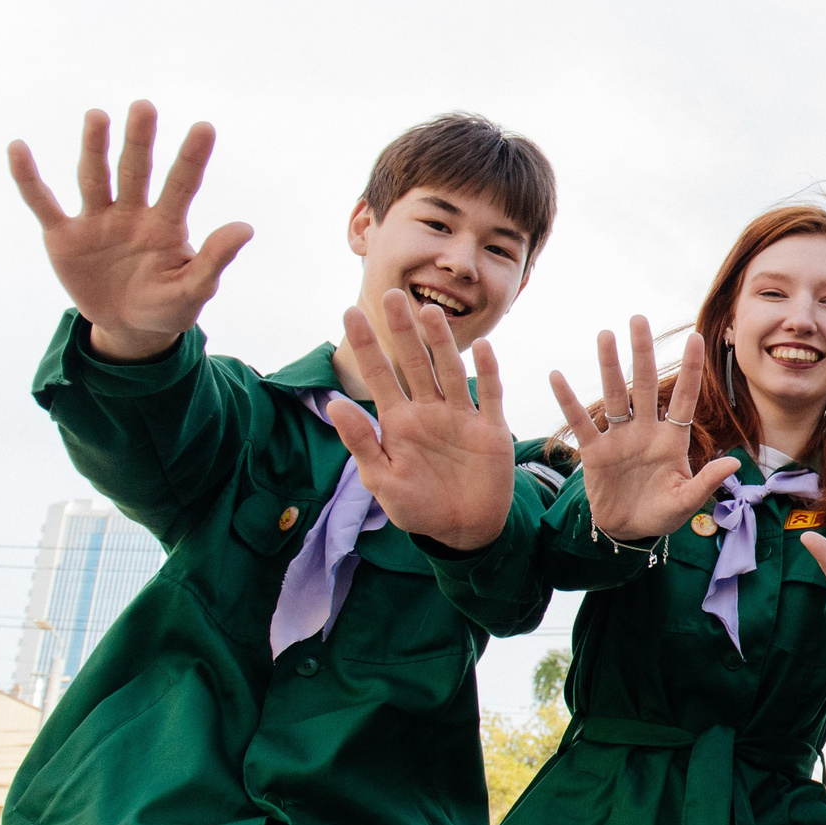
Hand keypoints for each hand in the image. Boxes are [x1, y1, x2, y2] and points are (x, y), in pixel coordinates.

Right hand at [11, 103, 252, 359]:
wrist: (130, 329)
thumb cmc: (169, 306)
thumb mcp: (194, 289)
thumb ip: (214, 259)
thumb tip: (246, 227)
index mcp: (166, 224)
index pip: (182, 184)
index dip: (192, 157)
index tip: (205, 127)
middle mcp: (131, 214)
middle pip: (136, 171)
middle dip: (139, 141)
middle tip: (145, 107)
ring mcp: (96, 221)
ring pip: (95, 178)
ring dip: (94, 148)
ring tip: (98, 116)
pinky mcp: (63, 236)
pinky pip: (42, 202)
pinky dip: (28, 178)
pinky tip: (18, 148)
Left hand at [328, 290, 516, 551]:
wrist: (463, 530)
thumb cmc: (417, 507)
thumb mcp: (381, 479)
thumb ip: (361, 442)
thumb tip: (334, 405)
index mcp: (399, 421)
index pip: (378, 375)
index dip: (365, 344)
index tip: (350, 311)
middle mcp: (429, 411)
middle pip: (414, 363)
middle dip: (402, 330)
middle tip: (391, 294)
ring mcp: (461, 417)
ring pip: (449, 371)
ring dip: (441, 342)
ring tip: (430, 311)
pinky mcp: (490, 430)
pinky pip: (490, 395)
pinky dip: (488, 372)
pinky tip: (483, 346)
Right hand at [552, 320, 742, 539]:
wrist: (629, 530)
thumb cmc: (662, 513)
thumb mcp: (686, 501)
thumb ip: (706, 482)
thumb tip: (733, 462)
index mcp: (672, 440)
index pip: (684, 398)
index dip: (690, 370)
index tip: (696, 338)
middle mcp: (646, 430)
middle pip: (644, 385)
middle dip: (642, 353)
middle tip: (638, 318)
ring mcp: (619, 438)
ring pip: (614, 395)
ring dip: (609, 366)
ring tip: (605, 335)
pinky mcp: (594, 451)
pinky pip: (580, 422)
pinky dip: (568, 401)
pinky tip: (556, 377)